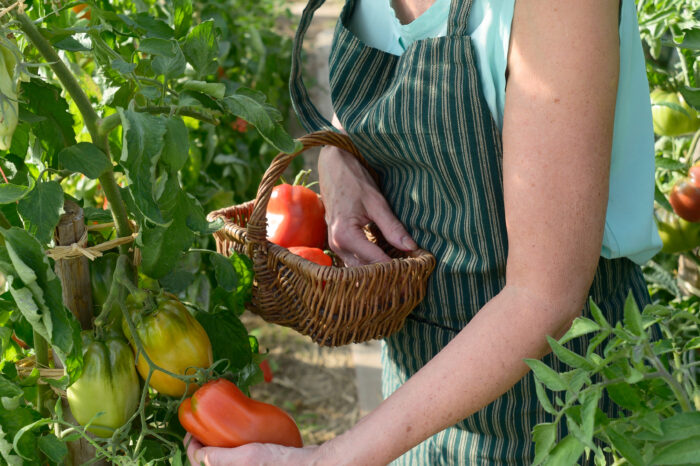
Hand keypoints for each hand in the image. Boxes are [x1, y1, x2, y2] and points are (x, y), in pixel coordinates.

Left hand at [185, 434, 320, 465]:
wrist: (308, 464)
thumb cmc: (279, 463)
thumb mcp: (247, 458)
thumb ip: (221, 459)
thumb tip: (199, 455)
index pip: (199, 464)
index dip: (191, 448)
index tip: (192, 431)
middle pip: (210, 463)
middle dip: (204, 447)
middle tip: (203, 427)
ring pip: (224, 460)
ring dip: (218, 446)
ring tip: (218, 428)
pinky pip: (239, 457)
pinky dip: (234, 447)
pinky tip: (239, 433)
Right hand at [318, 145, 416, 265]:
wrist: (332, 168)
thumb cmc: (353, 181)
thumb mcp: (377, 203)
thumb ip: (392, 227)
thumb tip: (411, 247)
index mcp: (346, 235)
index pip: (375, 261)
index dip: (396, 270)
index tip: (413, 274)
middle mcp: (337, 245)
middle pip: (364, 272)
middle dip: (386, 277)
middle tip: (409, 280)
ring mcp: (335, 246)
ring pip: (357, 271)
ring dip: (376, 274)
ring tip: (399, 276)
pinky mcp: (337, 244)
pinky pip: (353, 263)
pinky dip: (368, 267)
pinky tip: (385, 266)